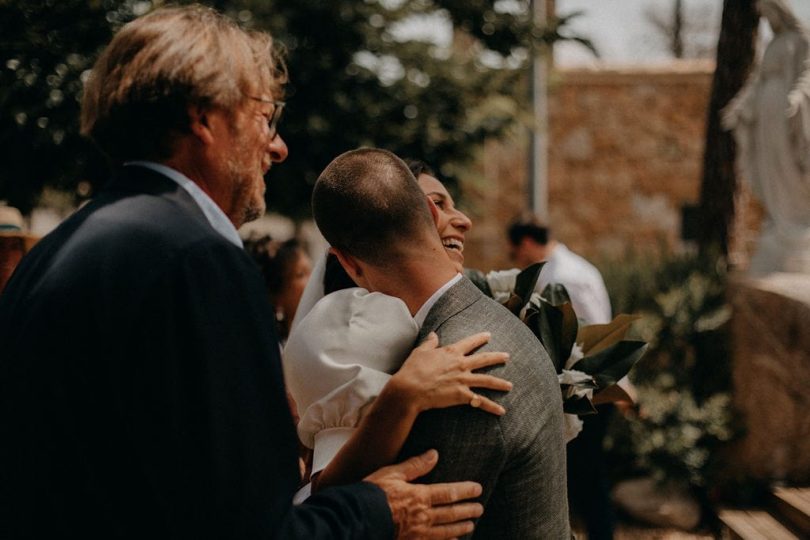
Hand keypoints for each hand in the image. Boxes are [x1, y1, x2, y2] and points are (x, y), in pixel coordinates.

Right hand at [365, 449, 482, 538]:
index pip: (449, 493)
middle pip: (451, 514)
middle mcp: (423, 516)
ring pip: (445, 531)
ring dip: (460, 528)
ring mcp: (418, 533)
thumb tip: (434, 454)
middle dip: (467, 510)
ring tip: (471, 526)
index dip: (465, 491)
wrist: (357, 518)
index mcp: (419, 496)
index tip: (478, 489)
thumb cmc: (373, 493)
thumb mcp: (392, 473)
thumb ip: (415, 465)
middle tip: (479, 509)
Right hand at [389, 332, 511, 415]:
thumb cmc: (413, 369)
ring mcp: (463, 380)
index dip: (480, 338)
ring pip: (487, 380)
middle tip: (507, 356)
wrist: (410, 388)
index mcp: (451, 352)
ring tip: (510, 385)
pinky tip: (502, 410)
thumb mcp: (420, 351)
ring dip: (500, 383)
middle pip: (484, 359)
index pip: (470, 342)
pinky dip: (492, 406)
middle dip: (497, 357)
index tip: (489, 335)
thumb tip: (434, 334)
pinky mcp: (462, 395)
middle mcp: (461, 364)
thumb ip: (430, 342)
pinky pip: (481, 402)